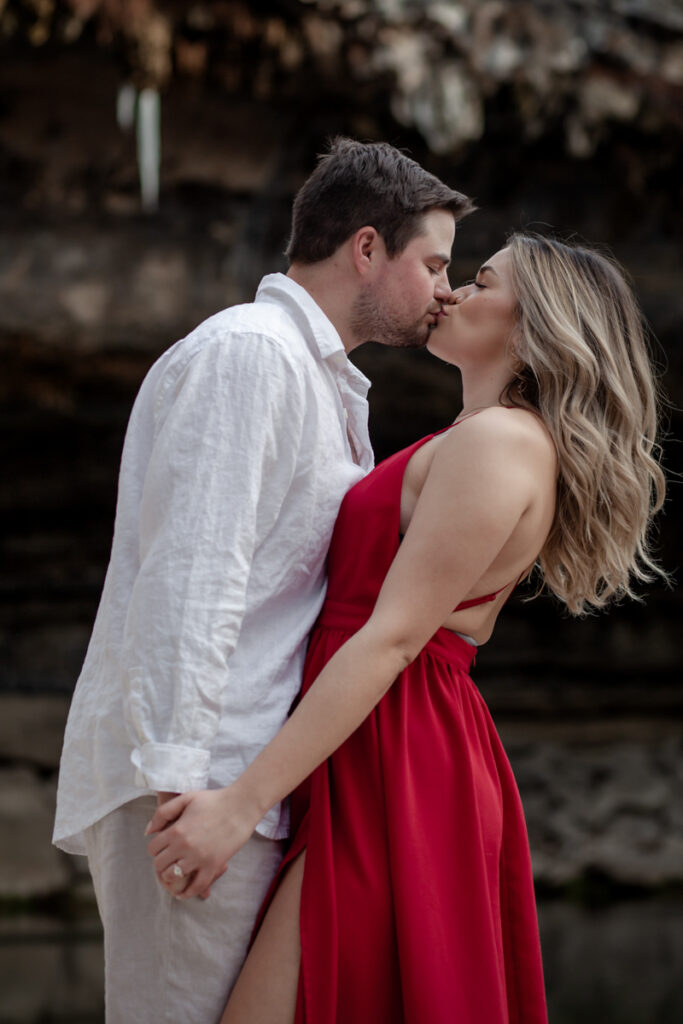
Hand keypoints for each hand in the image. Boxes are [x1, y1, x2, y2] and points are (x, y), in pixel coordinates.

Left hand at [145, 785, 259, 899]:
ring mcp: (199, 858)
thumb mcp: (186, 798)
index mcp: (176, 830)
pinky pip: (197, 886)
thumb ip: (163, 813)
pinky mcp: (213, 866)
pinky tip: (183, 893)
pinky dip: (188, 893)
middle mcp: (184, 846)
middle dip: (160, 864)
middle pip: (160, 865)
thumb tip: (148, 832)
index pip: (153, 848)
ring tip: (174, 875)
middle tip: (167, 861)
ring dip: (171, 877)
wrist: (241, 806)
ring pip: (174, 877)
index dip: (155, 849)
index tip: (162, 848)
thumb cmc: (214, 800)